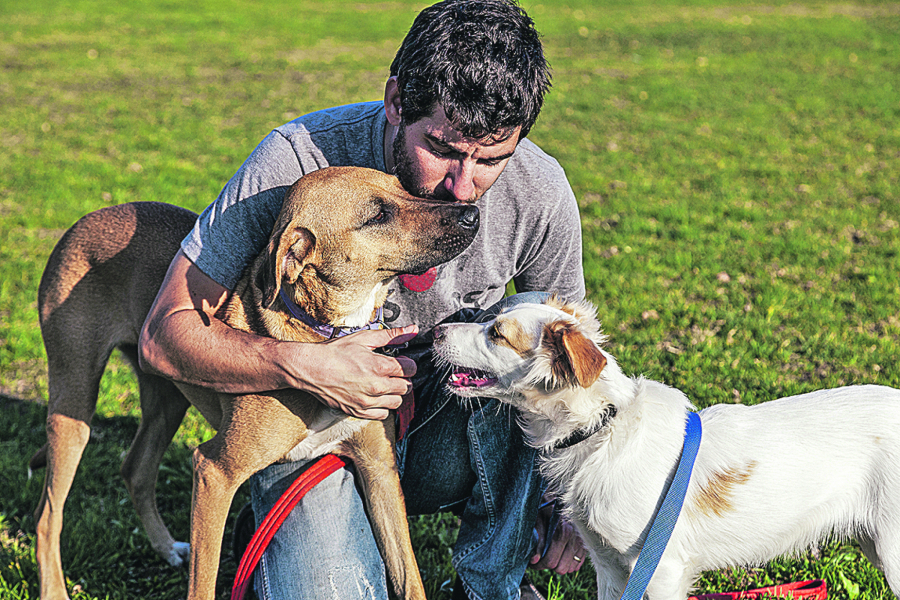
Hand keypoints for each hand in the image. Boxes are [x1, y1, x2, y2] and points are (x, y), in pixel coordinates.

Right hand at [295, 325, 418, 419]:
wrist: (310, 368)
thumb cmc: (335, 352)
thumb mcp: (364, 338)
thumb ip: (391, 335)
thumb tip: (413, 330)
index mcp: (379, 366)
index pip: (410, 369)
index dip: (407, 363)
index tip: (399, 361)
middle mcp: (376, 386)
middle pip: (406, 387)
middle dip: (402, 378)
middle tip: (391, 372)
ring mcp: (367, 401)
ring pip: (397, 402)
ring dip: (393, 393)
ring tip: (382, 384)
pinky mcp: (357, 412)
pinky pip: (382, 414)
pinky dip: (382, 406)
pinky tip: (374, 396)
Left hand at [530, 499, 586, 574]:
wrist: (562, 494)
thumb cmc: (547, 505)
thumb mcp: (538, 520)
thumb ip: (537, 541)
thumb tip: (534, 560)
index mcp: (563, 532)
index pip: (550, 561)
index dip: (538, 565)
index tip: (532, 563)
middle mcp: (576, 538)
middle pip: (560, 568)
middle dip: (547, 565)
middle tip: (540, 559)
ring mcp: (583, 542)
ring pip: (570, 568)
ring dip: (559, 564)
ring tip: (550, 555)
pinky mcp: (586, 544)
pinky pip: (578, 564)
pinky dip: (568, 563)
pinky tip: (560, 554)